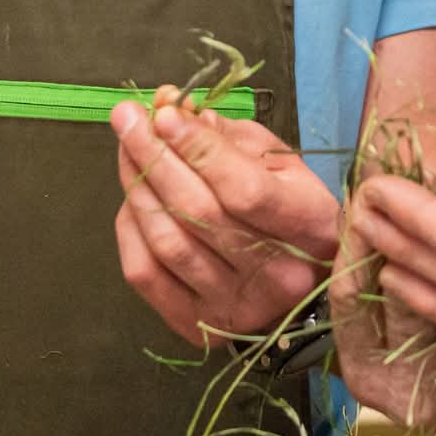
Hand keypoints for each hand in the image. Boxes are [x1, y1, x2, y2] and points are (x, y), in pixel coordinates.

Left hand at [111, 91, 339, 346]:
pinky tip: (132, 198)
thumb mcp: (279, 162)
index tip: (164, 113)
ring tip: (126, 148)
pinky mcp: (200, 325)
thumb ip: (228, 136)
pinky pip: (146, 273)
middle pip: (199, 213)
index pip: (244, 190)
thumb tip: (173, 111)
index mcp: (310, 225)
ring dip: (137, 187)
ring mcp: (237, 307)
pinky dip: (130, 228)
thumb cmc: (290, 209)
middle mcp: (278, 276)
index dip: (199, 150)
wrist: (304, 283)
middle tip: (126, 117)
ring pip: (168, 242)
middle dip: (154, 157)